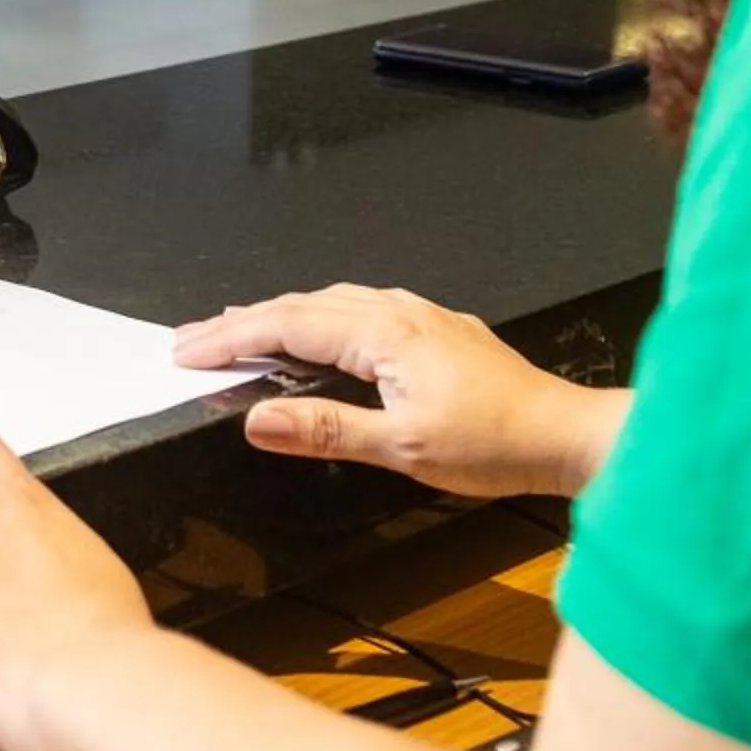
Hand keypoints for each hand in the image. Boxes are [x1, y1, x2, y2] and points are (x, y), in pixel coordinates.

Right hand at [173, 285, 628, 498]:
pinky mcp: (437, 329)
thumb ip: (326, 429)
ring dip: (282, 315)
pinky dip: (321, 318)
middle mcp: (399, 311)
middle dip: (244, 320)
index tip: (186, 350)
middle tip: (194, 339)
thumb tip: (258, 421)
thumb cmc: (494, 443)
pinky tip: (320, 332)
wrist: (564, 433)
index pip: (286, 324)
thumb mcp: (402, 448)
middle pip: (303, 304)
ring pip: (333, 302)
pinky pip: (361, 308)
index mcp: (382, 333)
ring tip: (242, 330)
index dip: (231, 336)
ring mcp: (420, 316)